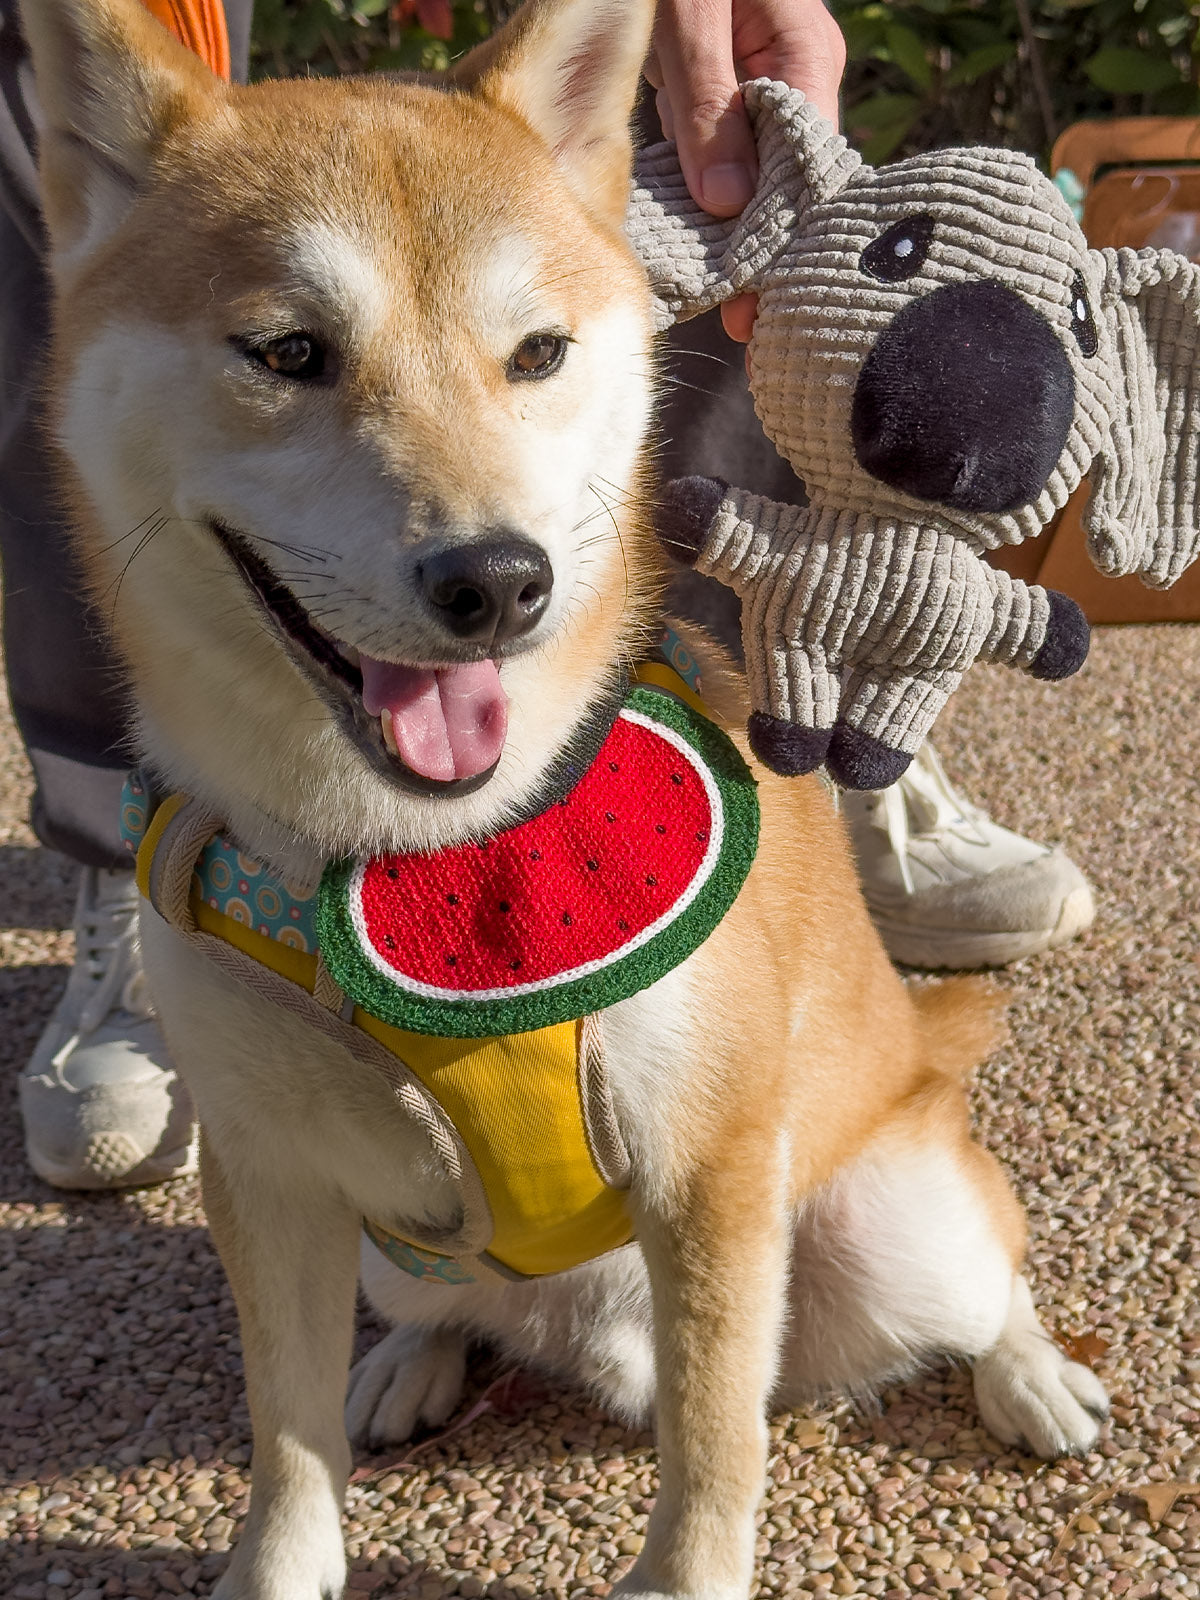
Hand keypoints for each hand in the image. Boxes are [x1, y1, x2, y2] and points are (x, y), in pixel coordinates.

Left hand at [645, 0, 844, 340]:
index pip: (807, 173)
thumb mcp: (691, 19)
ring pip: (763, 177)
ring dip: (742, 236)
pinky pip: (735, 155)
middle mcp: (797, 80)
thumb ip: (707, 101)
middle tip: (745, 331)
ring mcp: (767, 87)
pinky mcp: (734, 89)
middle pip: (790, 186)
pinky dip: (719, 199)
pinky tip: (702, 245)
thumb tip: (727, 202)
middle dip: (768, 256)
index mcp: (805, 61)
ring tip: (728, 309)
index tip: (759, 310)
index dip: (783, 246)